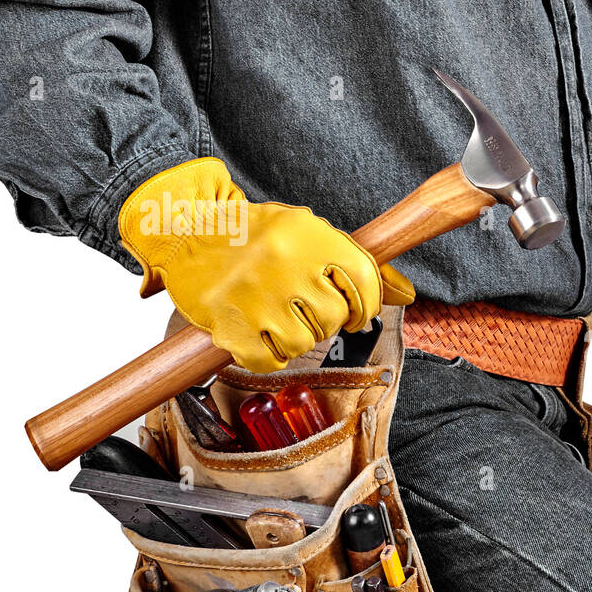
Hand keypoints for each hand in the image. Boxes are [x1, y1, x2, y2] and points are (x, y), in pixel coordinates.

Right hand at [118, 157, 413, 372]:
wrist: (185, 230)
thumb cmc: (252, 235)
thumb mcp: (307, 233)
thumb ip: (353, 263)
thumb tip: (405, 293)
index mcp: (309, 235)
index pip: (364, 280)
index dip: (367, 303)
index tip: (357, 311)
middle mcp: (285, 264)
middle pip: (334, 317)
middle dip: (327, 321)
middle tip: (306, 310)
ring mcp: (256, 296)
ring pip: (306, 343)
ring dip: (298, 338)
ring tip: (280, 318)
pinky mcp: (230, 324)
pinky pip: (270, 361)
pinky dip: (270, 356)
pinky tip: (261, 335)